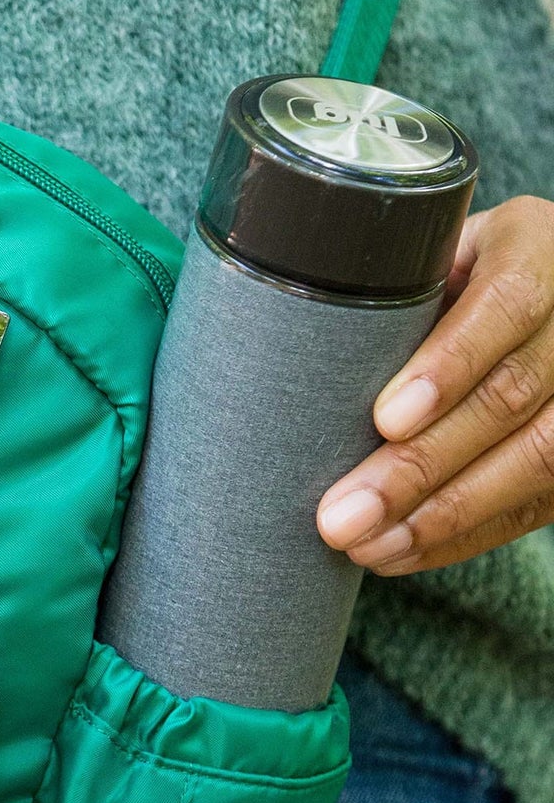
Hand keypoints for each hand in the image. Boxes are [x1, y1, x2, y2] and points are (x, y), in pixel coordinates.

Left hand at [317, 195, 553, 573]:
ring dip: (442, 515)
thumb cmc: (446, 269)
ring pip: (538, 458)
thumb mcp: (423, 253)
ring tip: (365, 546)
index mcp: (533, 250)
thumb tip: (275, 344)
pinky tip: (402, 551)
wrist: (533, 286)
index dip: (447, 367)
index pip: (504, 306)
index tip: (385, 419)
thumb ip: (381, 289)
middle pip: (511, 397)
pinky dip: (465, 534)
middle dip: (422, 466)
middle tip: (341, 516)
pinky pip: (539, 500)